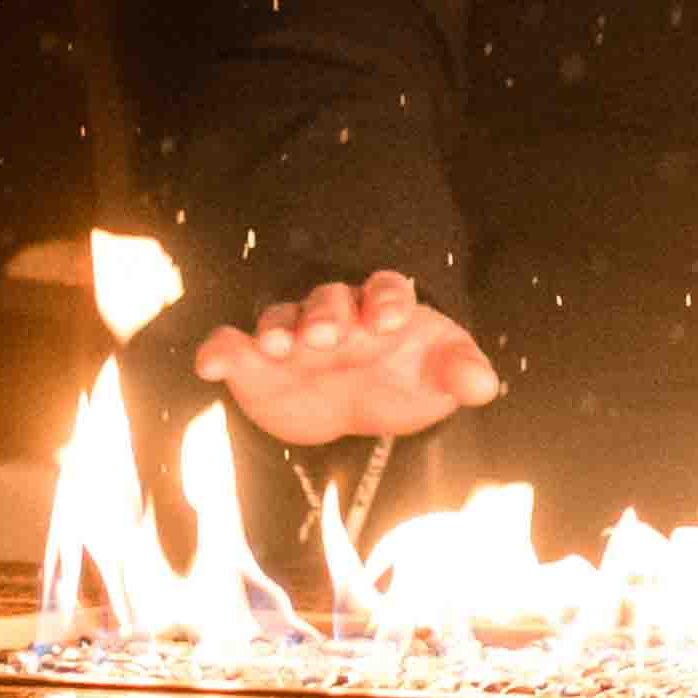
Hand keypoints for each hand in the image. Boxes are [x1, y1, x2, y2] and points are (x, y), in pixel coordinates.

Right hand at [191, 270, 501, 447]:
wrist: (356, 409)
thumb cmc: (404, 381)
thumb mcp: (438, 378)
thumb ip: (461, 374)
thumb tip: (485, 385)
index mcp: (383, 308)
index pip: (386, 288)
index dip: (385, 301)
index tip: (386, 323)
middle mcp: (336, 313)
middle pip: (329, 299)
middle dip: (327, 314)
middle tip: (326, 337)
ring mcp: (293, 334)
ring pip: (282, 316)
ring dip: (279, 327)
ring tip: (279, 346)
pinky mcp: (255, 363)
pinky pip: (232, 346)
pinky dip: (220, 350)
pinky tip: (212, 363)